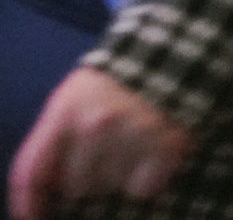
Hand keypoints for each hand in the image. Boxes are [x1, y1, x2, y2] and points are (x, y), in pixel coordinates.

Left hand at [10, 68, 193, 218]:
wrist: (178, 55)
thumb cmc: (119, 82)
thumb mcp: (75, 97)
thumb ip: (54, 136)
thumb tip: (46, 185)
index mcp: (64, 110)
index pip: (30, 173)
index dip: (28, 203)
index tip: (35, 218)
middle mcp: (95, 124)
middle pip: (75, 186)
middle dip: (89, 176)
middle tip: (106, 152)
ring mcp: (132, 135)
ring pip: (110, 188)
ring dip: (119, 175)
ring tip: (132, 146)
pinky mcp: (166, 146)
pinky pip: (144, 189)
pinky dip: (148, 180)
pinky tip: (151, 154)